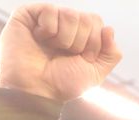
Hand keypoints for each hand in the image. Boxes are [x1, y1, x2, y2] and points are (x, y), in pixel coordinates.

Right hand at [0, 4, 122, 101]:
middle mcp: (64, 24)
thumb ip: (111, 54)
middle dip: (81, 42)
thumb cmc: (62, 83)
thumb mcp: (95, 73)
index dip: (94, 43)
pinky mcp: (27, 14)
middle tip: (65, 55)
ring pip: (70, 14)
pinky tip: (38, 39)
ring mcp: (46, 18)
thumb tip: (109, 29)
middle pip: (87, 18)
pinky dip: (48, 30)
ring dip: (64, 39)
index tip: (82, 58)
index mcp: (80, 34)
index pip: (96, 21)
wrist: (37, 90)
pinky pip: (50, 10)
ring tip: (51, 48)